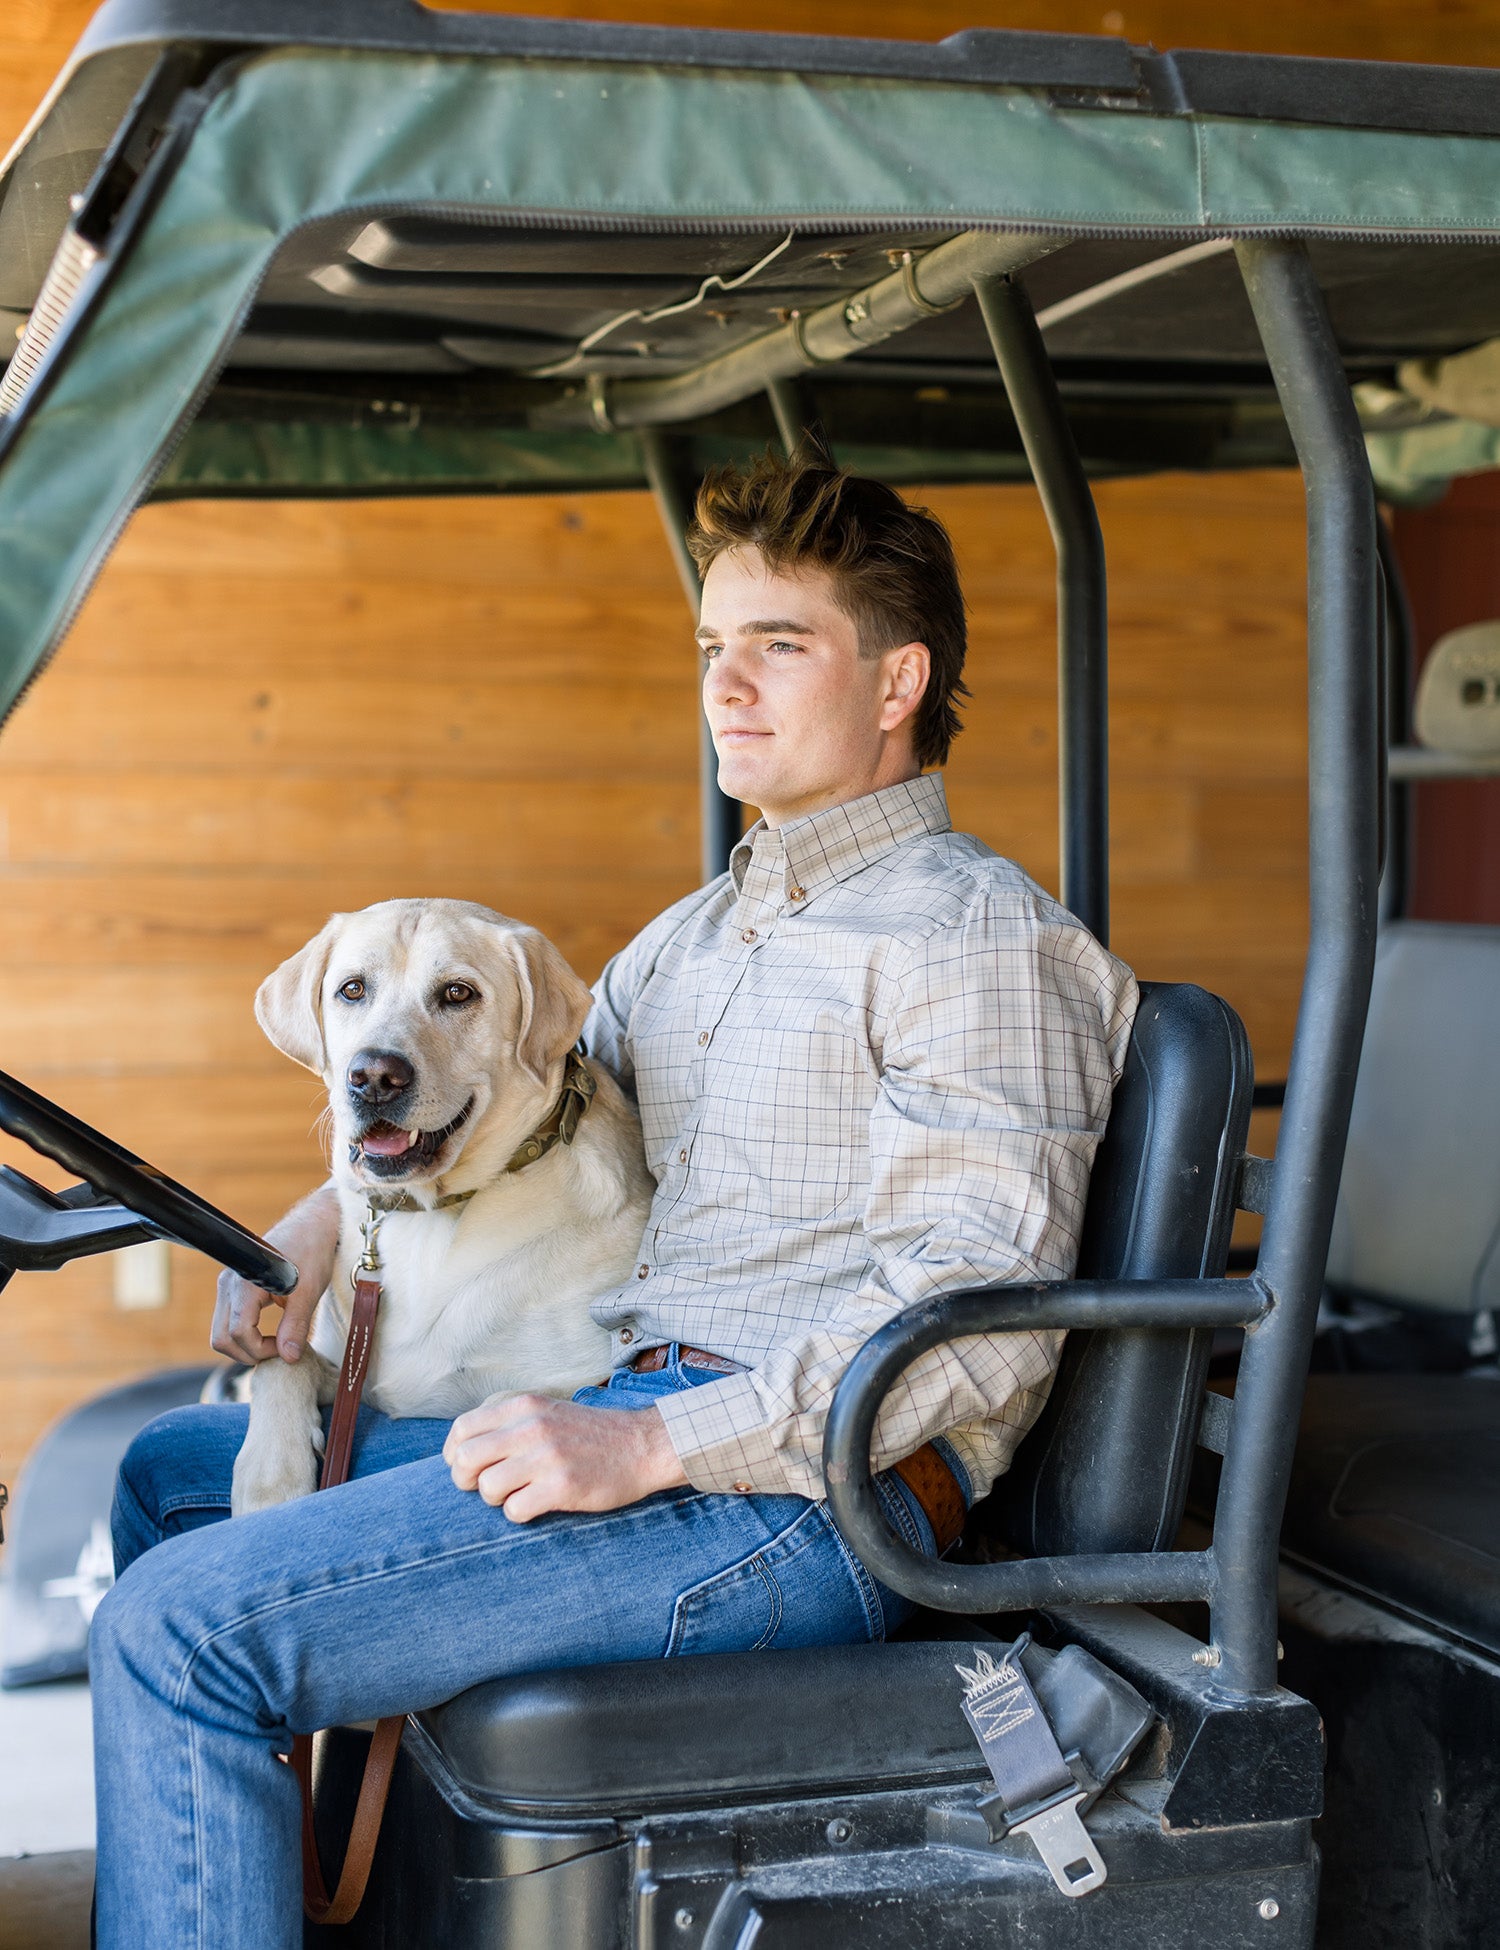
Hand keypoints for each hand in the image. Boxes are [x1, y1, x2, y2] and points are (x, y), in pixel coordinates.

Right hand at [212, 1182, 338, 1364]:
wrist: (313, 1226)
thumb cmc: (312, 1252)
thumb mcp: (310, 1291)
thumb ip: (296, 1326)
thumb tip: (289, 1358)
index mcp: (245, 1283)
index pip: (238, 1333)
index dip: (261, 1350)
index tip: (286, 1349)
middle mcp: (229, 1284)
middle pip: (221, 1338)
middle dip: (249, 1354)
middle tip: (280, 1352)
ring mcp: (228, 1286)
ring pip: (222, 1332)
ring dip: (246, 1346)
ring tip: (277, 1343)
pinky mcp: (233, 1288)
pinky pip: (229, 1321)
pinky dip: (245, 1335)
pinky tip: (269, 1334)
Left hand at [443, 1395, 688, 1521]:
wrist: (642, 1446)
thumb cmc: (589, 1435)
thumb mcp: (547, 1412)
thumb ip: (509, 1422)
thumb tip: (462, 1448)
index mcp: (524, 1405)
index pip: (462, 1429)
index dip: (455, 1455)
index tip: (468, 1468)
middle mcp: (532, 1427)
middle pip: (465, 1460)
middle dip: (467, 1481)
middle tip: (489, 1486)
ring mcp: (547, 1457)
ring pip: (487, 1488)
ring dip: (496, 1499)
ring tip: (518, 1494)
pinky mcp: (563, 1486)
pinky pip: (515, 1510)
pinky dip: (519, 1514)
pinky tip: (537, 1505)